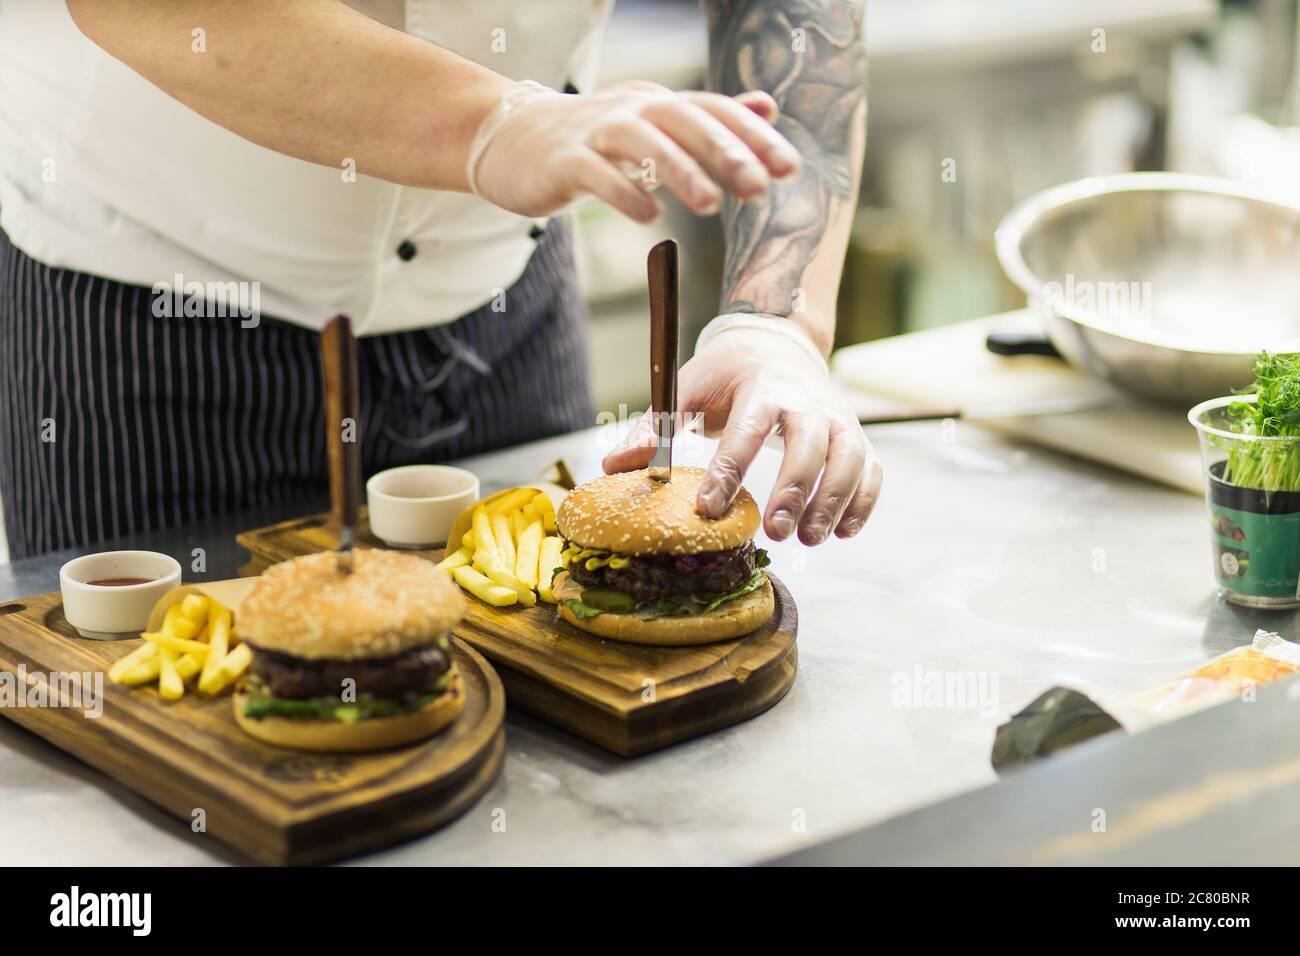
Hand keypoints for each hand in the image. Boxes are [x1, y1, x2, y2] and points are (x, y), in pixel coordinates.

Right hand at [472, 81, 800, 222]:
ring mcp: (594, 133)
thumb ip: (710, 120)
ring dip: (679, 170)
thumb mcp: (657, 125)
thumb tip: (768, 105)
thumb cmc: (597, 140)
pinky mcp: (563, 161)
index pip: (713, 111)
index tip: (789, 168)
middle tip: (759, 188)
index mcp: (659, 104)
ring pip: (641, 141)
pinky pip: (595, 172)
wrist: (514, 140)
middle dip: (724, 152)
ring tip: (711, 205)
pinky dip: (623, 191)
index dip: (753, 136)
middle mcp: (631, 110)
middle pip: (683, 120)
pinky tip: (649, 217)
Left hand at [603, 326, 882, 543]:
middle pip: (811, 444)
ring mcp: (837, 419)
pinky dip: (864, 502)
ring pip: (850, 459)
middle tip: (774, 533)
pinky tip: (842, 533)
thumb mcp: (686, 389)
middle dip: (794, 490)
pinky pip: (872, 470)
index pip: (747, 430)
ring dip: (833, 501)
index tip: (707, 508)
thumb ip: (653, 428)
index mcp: (762, 387)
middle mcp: (806, 401)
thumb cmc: (725, 377)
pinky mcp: (856, 437)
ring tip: (809, 539)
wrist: (777, 345)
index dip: (728, 471)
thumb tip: (613, 466)